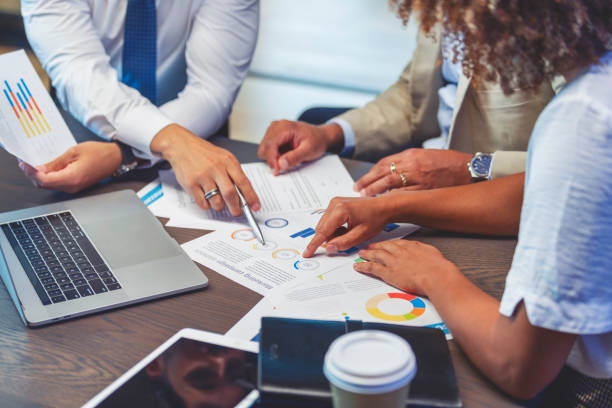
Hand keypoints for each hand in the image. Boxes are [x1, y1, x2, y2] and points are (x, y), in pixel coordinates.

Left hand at [18, 141, 121, 192]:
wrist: (114, 158)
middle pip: (44, 185)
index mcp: (73, 178)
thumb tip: (40, 168)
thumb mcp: (73, 151)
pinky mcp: (75, 186)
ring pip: (50, 186)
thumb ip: (55, 162)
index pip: (44, 180)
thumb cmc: (99, 153)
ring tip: (34, 164)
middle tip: (26, 162)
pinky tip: (46, 168)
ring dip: (40, 176)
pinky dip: (49, 177)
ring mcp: (74, 188)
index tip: (25, 164)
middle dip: (33, 175)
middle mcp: (73, 186)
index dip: (31, 173)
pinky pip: (57, 184)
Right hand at [151, 124, 260, 215]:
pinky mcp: (190, 184)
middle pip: (230, 194)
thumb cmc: (205, 153)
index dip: (251, 197)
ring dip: (220, 206)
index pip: (243, 182)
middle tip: (237, 212)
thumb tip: (245, 195)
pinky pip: (203, 203)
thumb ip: (234, 174)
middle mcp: (216, 168)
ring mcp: (202, 176)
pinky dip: (207, 205)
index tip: (255, 206)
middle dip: (236, 208)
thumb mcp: (224, 158)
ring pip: (216, 202)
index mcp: (228, 161)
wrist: (181, 145)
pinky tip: (206, 197)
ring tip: (218, 201)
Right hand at [257, 120, 343, 175]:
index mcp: (285, 127)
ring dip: (273, 158)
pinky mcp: (273, 136)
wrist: (320, 136)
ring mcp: (273, 130)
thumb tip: (281, 164)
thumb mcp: (309, 151)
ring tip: (288, 157)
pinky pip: (267, 149)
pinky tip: (285, 155)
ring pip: (264, 149)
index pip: (270, 145)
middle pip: (264, 148)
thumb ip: (295, 157)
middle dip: (272, 159)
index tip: (276, 172)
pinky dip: (275, 155)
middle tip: (286, 164)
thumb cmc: (316, 141)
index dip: (271, 160)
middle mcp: (276, 126)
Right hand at [303, 196, 392, 257]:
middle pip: (322, 228)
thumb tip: (329, 248)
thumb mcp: (361, 235)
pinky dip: (335, 228)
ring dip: (333, 233)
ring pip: (324, 225)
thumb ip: (344, 243)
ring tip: (349, 232)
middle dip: (330, 238)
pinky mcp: (335, 204)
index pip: (323, 231)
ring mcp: (334, 202)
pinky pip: (328, 220)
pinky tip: (347, 228)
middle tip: (345, 240)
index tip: (307, 253)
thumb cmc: (375, 218)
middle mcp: (334, 203)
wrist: (383, 207)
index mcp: (340, 210)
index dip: (314, 244)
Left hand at [354, 148, 472, 195]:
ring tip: (365, 195)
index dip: (371, 172)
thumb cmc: (448, 163)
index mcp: (411, 154)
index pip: (384, 163)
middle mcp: (412, 163)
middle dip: (368, 181)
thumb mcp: (425, 156)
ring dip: (375, 189)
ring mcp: (418, 176)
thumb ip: (408, 162)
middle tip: (358, 188)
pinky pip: (404, 193)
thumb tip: (392, 171)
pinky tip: (383, 201)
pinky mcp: (425, 188)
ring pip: (390, 182)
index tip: (363, 180)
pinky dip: (391, 197)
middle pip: (383, 172)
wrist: (468, 168)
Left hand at [354, 240, 458, 295]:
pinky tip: (358, 267)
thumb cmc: (438, 268)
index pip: (396, 243)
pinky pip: (372, 268)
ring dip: (367, 254)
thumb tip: (424, 252)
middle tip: (369, 246)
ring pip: (375, 255)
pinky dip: (363, 267)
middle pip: (384, 247)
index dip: (388, 244)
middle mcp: (400, 252)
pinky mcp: (388, 272)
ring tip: (361, 254)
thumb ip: (425, 251)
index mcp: (411, 246)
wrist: (436, 275)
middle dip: (375, 246)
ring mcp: (393, 261)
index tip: (384, 244)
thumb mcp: (433, 253)